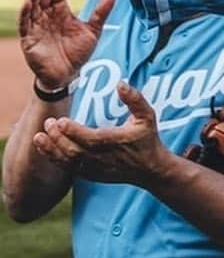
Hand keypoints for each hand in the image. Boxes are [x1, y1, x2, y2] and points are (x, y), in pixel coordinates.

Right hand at [18, 0, 114, 89]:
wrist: (68, 75)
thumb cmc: (78, 53)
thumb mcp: (92, 31)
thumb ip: (100, 13)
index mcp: (62, 13)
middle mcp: (48, 17)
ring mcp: (37, 27)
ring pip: (33, 8)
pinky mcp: (29, 40)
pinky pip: (24, 25)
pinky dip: (25, 13)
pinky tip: (28, 3)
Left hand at [33, 83, 169, 184]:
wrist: (149, 169)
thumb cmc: (147, 139)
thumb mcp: (147, 116)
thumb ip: (135, 99)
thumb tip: (121, 83)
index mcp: (116, 142)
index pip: (90, 138)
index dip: (74, 131)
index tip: (60, 121)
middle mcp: (103, 157)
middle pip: (74, 150)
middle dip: (58, 137)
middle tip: (47, 123)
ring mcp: (95, 168)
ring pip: (68, 161)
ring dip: (52, 149)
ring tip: (39, 136)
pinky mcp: (90, 174)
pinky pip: (68, 168)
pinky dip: (55, 158)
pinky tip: (45, 147)